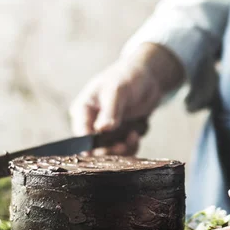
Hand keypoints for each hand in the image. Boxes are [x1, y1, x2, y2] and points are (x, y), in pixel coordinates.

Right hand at [69, 43, 183, 155]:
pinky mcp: (122, 134)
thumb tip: (102, 129)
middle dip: (109, 150)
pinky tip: (136, 134)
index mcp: (83, 110)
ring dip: (123, 149)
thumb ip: (110, 111)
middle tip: (123, 146)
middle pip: (94, 148)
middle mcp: (92, 122)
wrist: (149, 77)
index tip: (105, 149)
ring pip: (111, 151)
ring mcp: (107, 130)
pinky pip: (125, 149)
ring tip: (134, 136)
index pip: (80, 134)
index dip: (90, 146)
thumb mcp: (117, 91)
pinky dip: (132, 145)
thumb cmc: (127, 77)